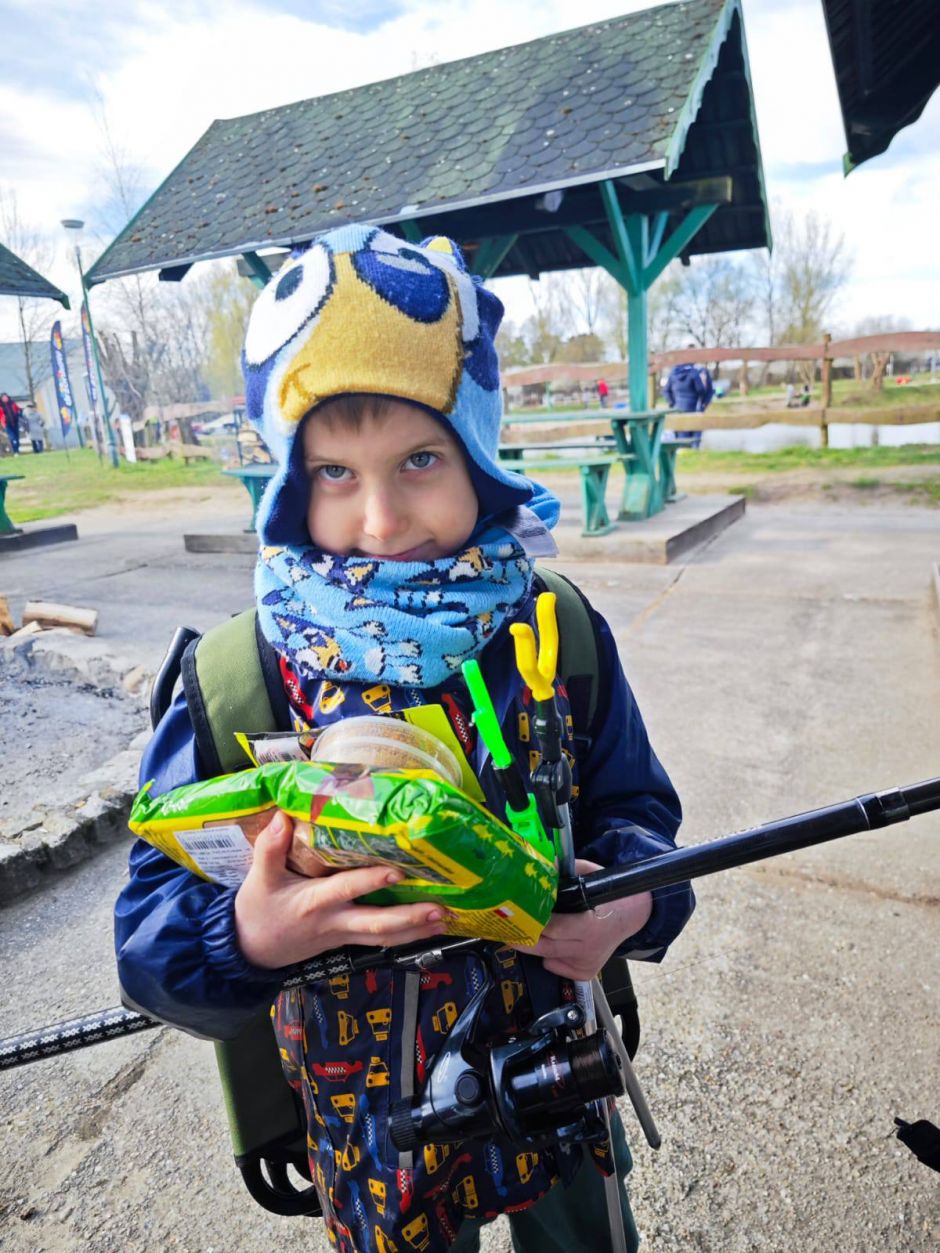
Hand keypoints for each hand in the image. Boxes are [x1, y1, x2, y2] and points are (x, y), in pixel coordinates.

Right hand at [234, 811, 448, 968]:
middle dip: (409, 918)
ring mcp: (343, 935)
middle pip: (376, 924)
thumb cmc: (258, 910)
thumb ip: (269, 848)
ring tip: (446, 919)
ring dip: (417, 931)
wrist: (251, 950)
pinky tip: (429, 929)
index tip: (396, 871)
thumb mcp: (259, 878)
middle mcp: (335, 921)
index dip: (371, 882)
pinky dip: (407, 936)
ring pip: (384, 937)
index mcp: (314, 902)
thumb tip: (282, 816)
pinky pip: (381, 941)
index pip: (346, 889)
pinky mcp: (348, 941)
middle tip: (439, 909)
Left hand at [514, 858, 651, 982]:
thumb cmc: (610, 895)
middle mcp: (587, 948)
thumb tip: (542, 865)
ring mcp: (586, 963)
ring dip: (536, 946)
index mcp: (589, 925)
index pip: (553, 929)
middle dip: (524, 938)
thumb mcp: (591, 876)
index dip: (534, 921)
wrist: (633, 916)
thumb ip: (566, 871)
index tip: (518, 913)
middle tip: (507, 928)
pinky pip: (556, 967)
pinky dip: (549, 957)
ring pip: (547, 958)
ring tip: (526, 932)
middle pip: (545, 947)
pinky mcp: (585, 972)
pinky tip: (554, 943)